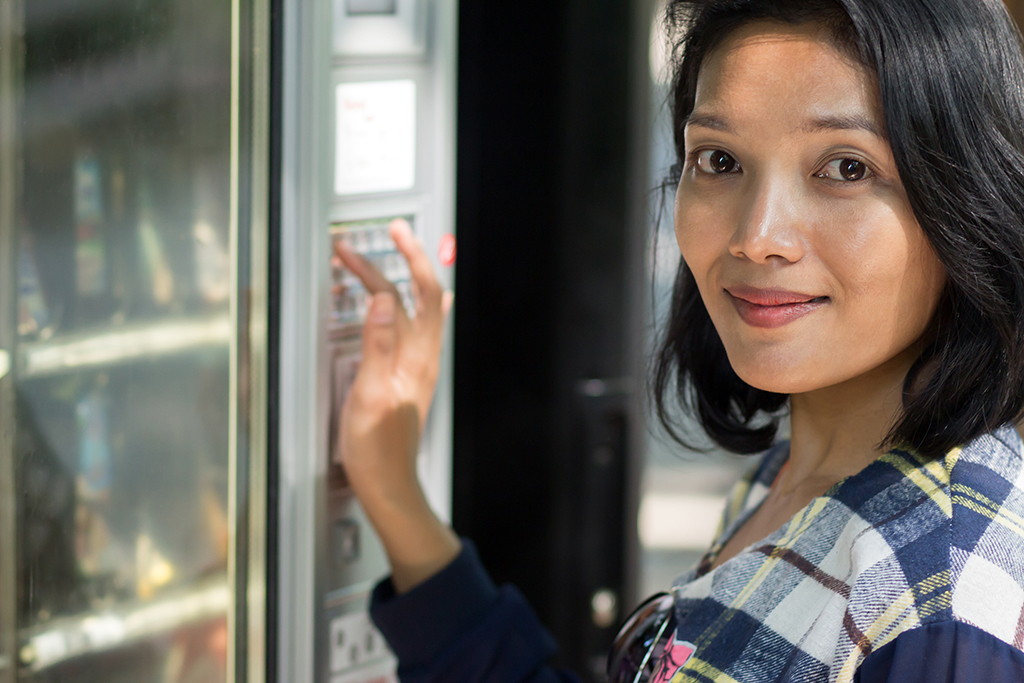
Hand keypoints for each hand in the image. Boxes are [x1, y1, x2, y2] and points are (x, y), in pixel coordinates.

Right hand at [334, 218, 459, 592]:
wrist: (389, 484)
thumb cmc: (377, 449)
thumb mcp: (370, 395)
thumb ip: (377, 345)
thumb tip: (385, 299)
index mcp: (416, 358)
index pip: (419, 294)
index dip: (403, 260)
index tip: (381, 237)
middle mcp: (424, 357)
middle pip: (424, 295)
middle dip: (407, 259)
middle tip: (389, 232)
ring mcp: (419, 366)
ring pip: (422, 309)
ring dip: (408, 278)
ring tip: (394, 254)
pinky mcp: (410, 376)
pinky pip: (420, 329)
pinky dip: (415, 306)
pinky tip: (415, 306)